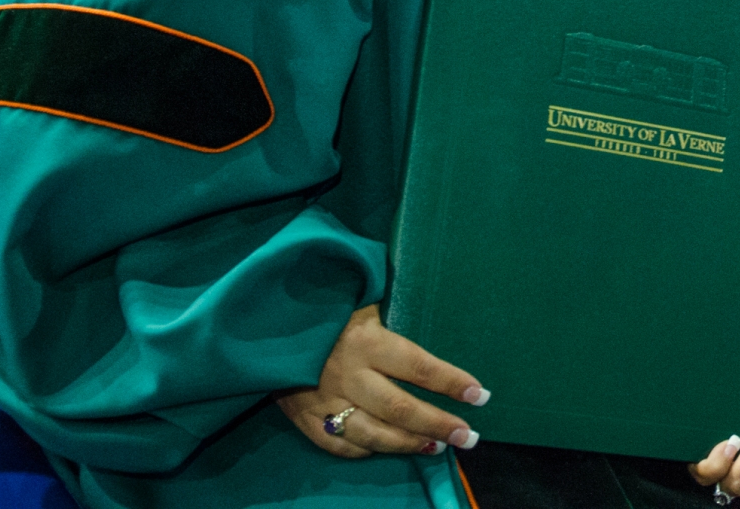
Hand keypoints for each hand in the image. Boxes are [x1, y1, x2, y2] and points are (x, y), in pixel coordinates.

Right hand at [276, 306, 486, 458]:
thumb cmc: (324, 306)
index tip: (480, 394)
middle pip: (401, 408)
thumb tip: (428, 288)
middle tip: (469, 437)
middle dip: (438, 424)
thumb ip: (389, 306)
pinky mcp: (304, 418)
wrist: (259, 322)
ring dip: (409, 444)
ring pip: (374, 434)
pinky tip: (390, 449)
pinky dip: (368, 451)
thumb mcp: (359, 298)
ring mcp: (325, 401)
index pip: (419, 366)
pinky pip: (340, 444)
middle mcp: (349, 375)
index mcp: (367, 341)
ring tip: (438, 446)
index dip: (451, 382)